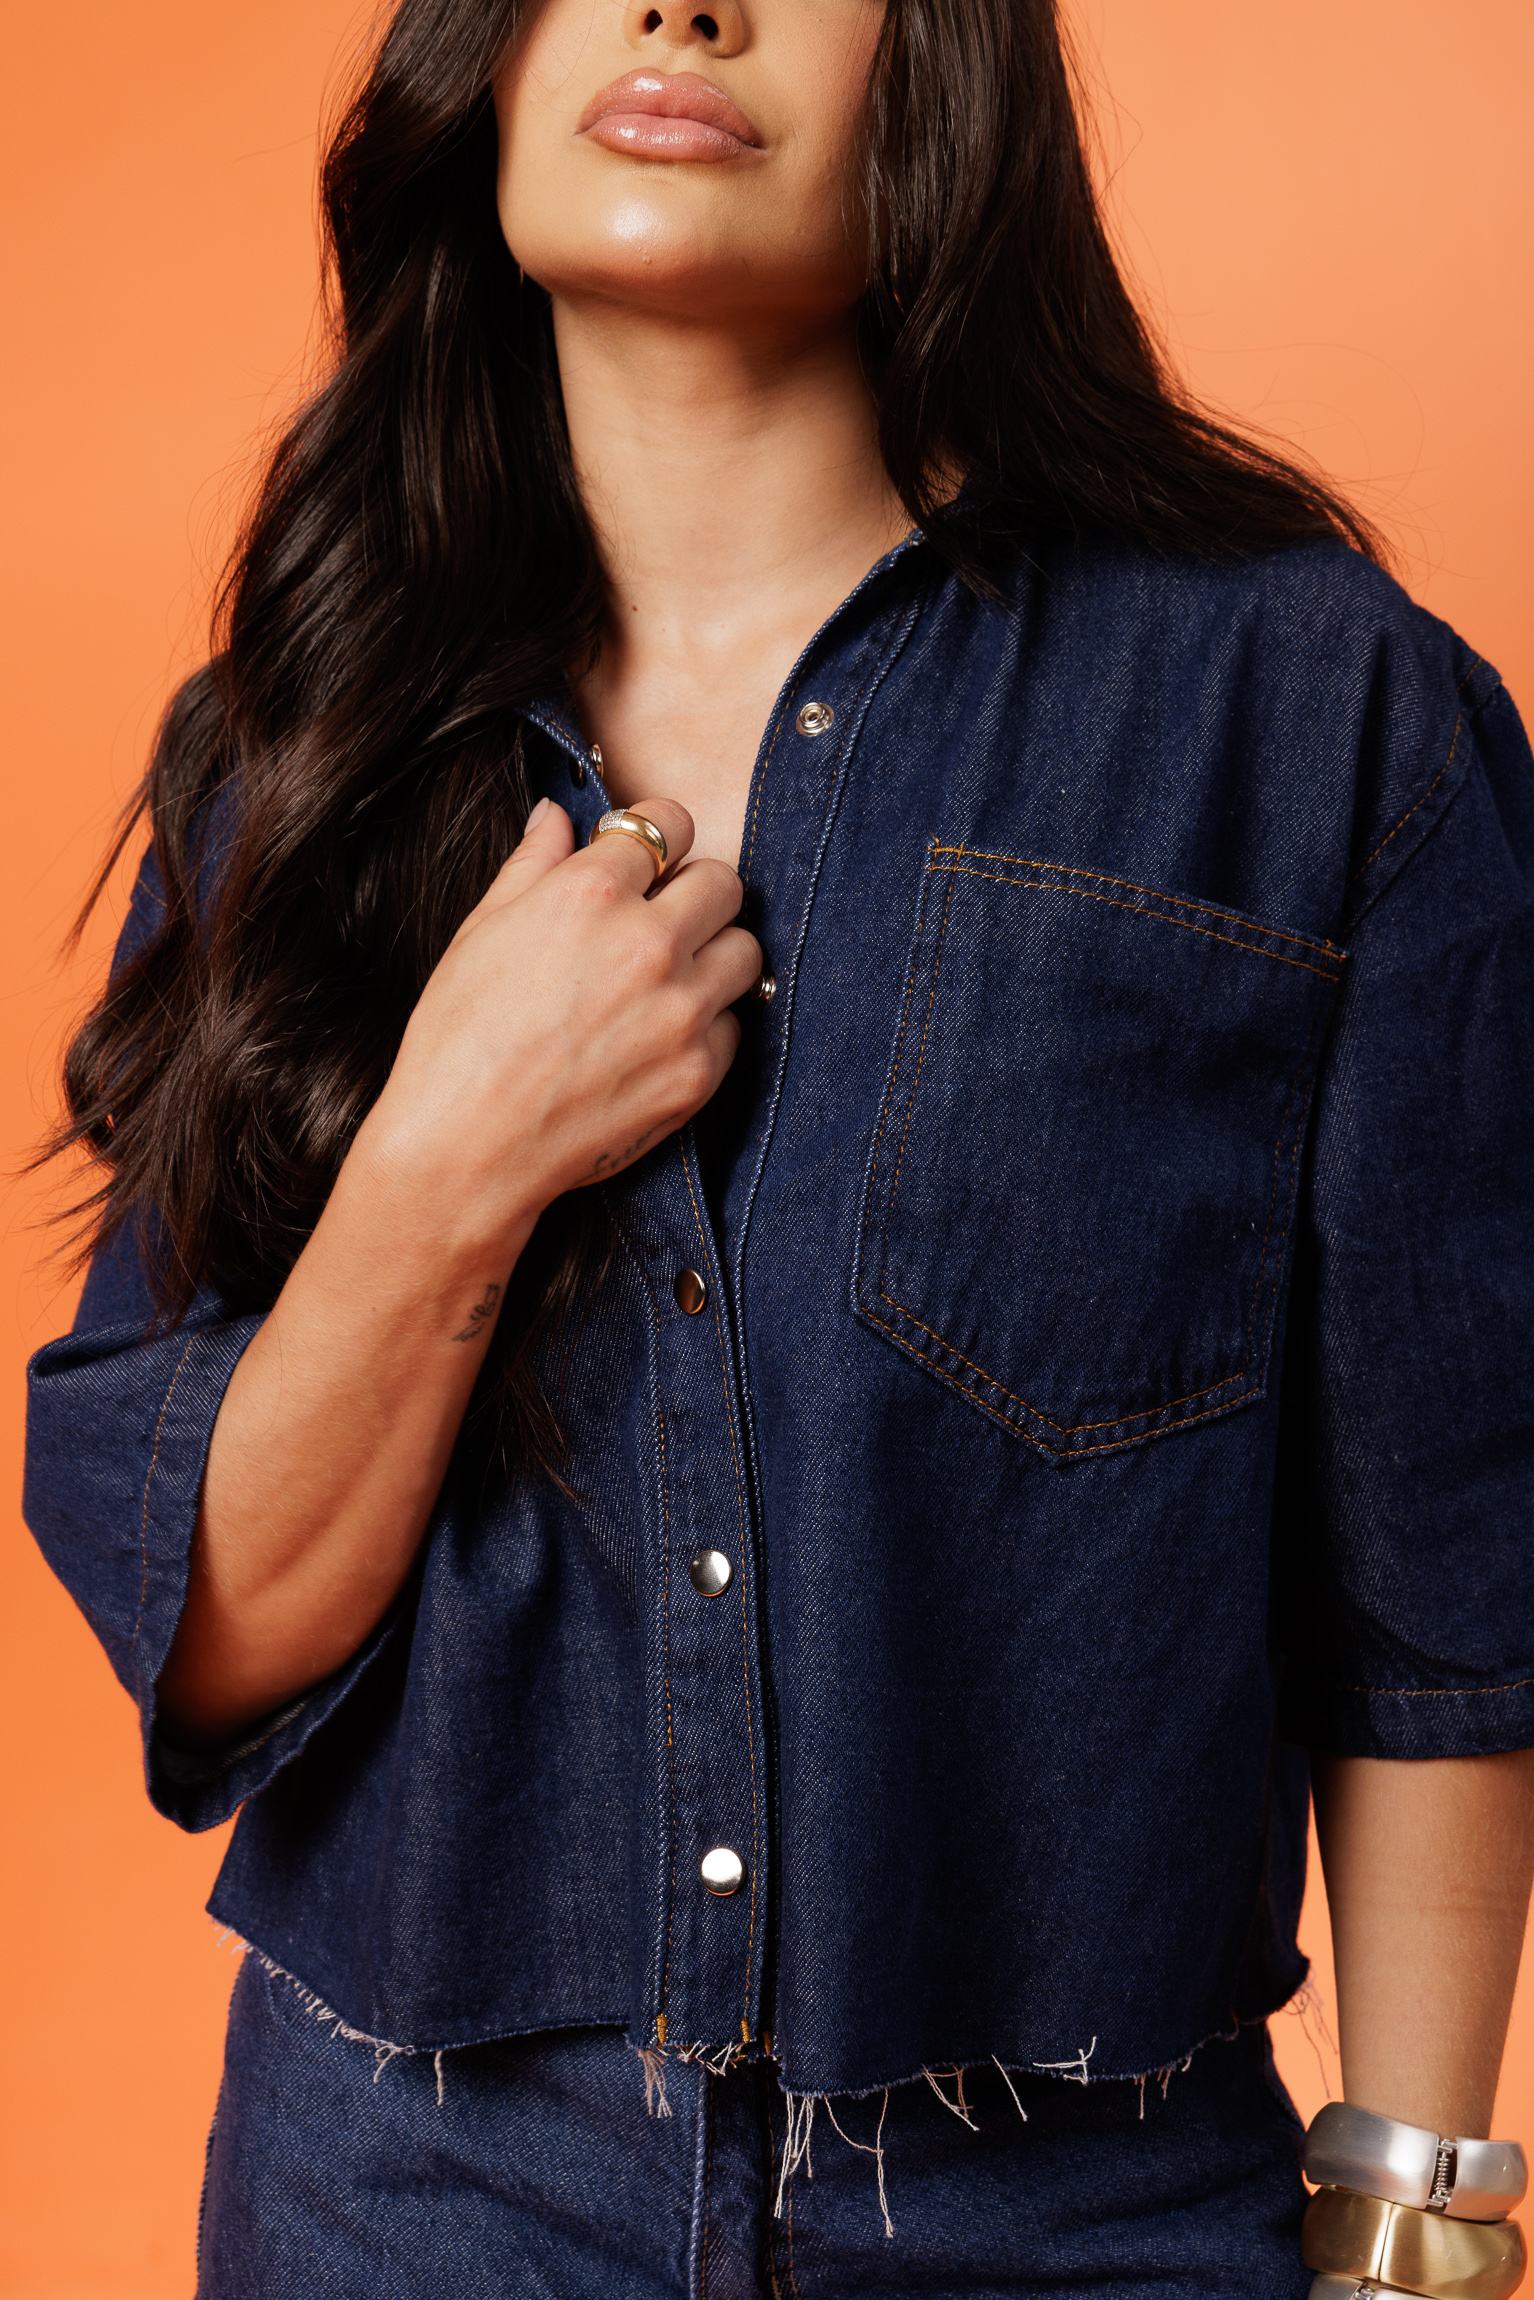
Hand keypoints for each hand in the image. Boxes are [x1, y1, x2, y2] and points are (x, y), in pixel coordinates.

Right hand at [360, 795, 760, 1258]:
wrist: (466, 1148)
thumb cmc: (458, 1038)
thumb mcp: (480, 932)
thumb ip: (531, 864)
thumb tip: (555, 816)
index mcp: (591, 893)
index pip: (670, 823)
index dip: (657, 838)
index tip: (648, 860)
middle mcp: (648, 943)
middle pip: (724, 882)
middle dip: (694, 894)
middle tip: (664, 920)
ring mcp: (681, 1010)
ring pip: (744, 951)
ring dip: (713, 956)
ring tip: (669, 979)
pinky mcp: (698, 1071)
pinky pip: (733, 1026)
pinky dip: (706, 1027)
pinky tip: (659, 1038)